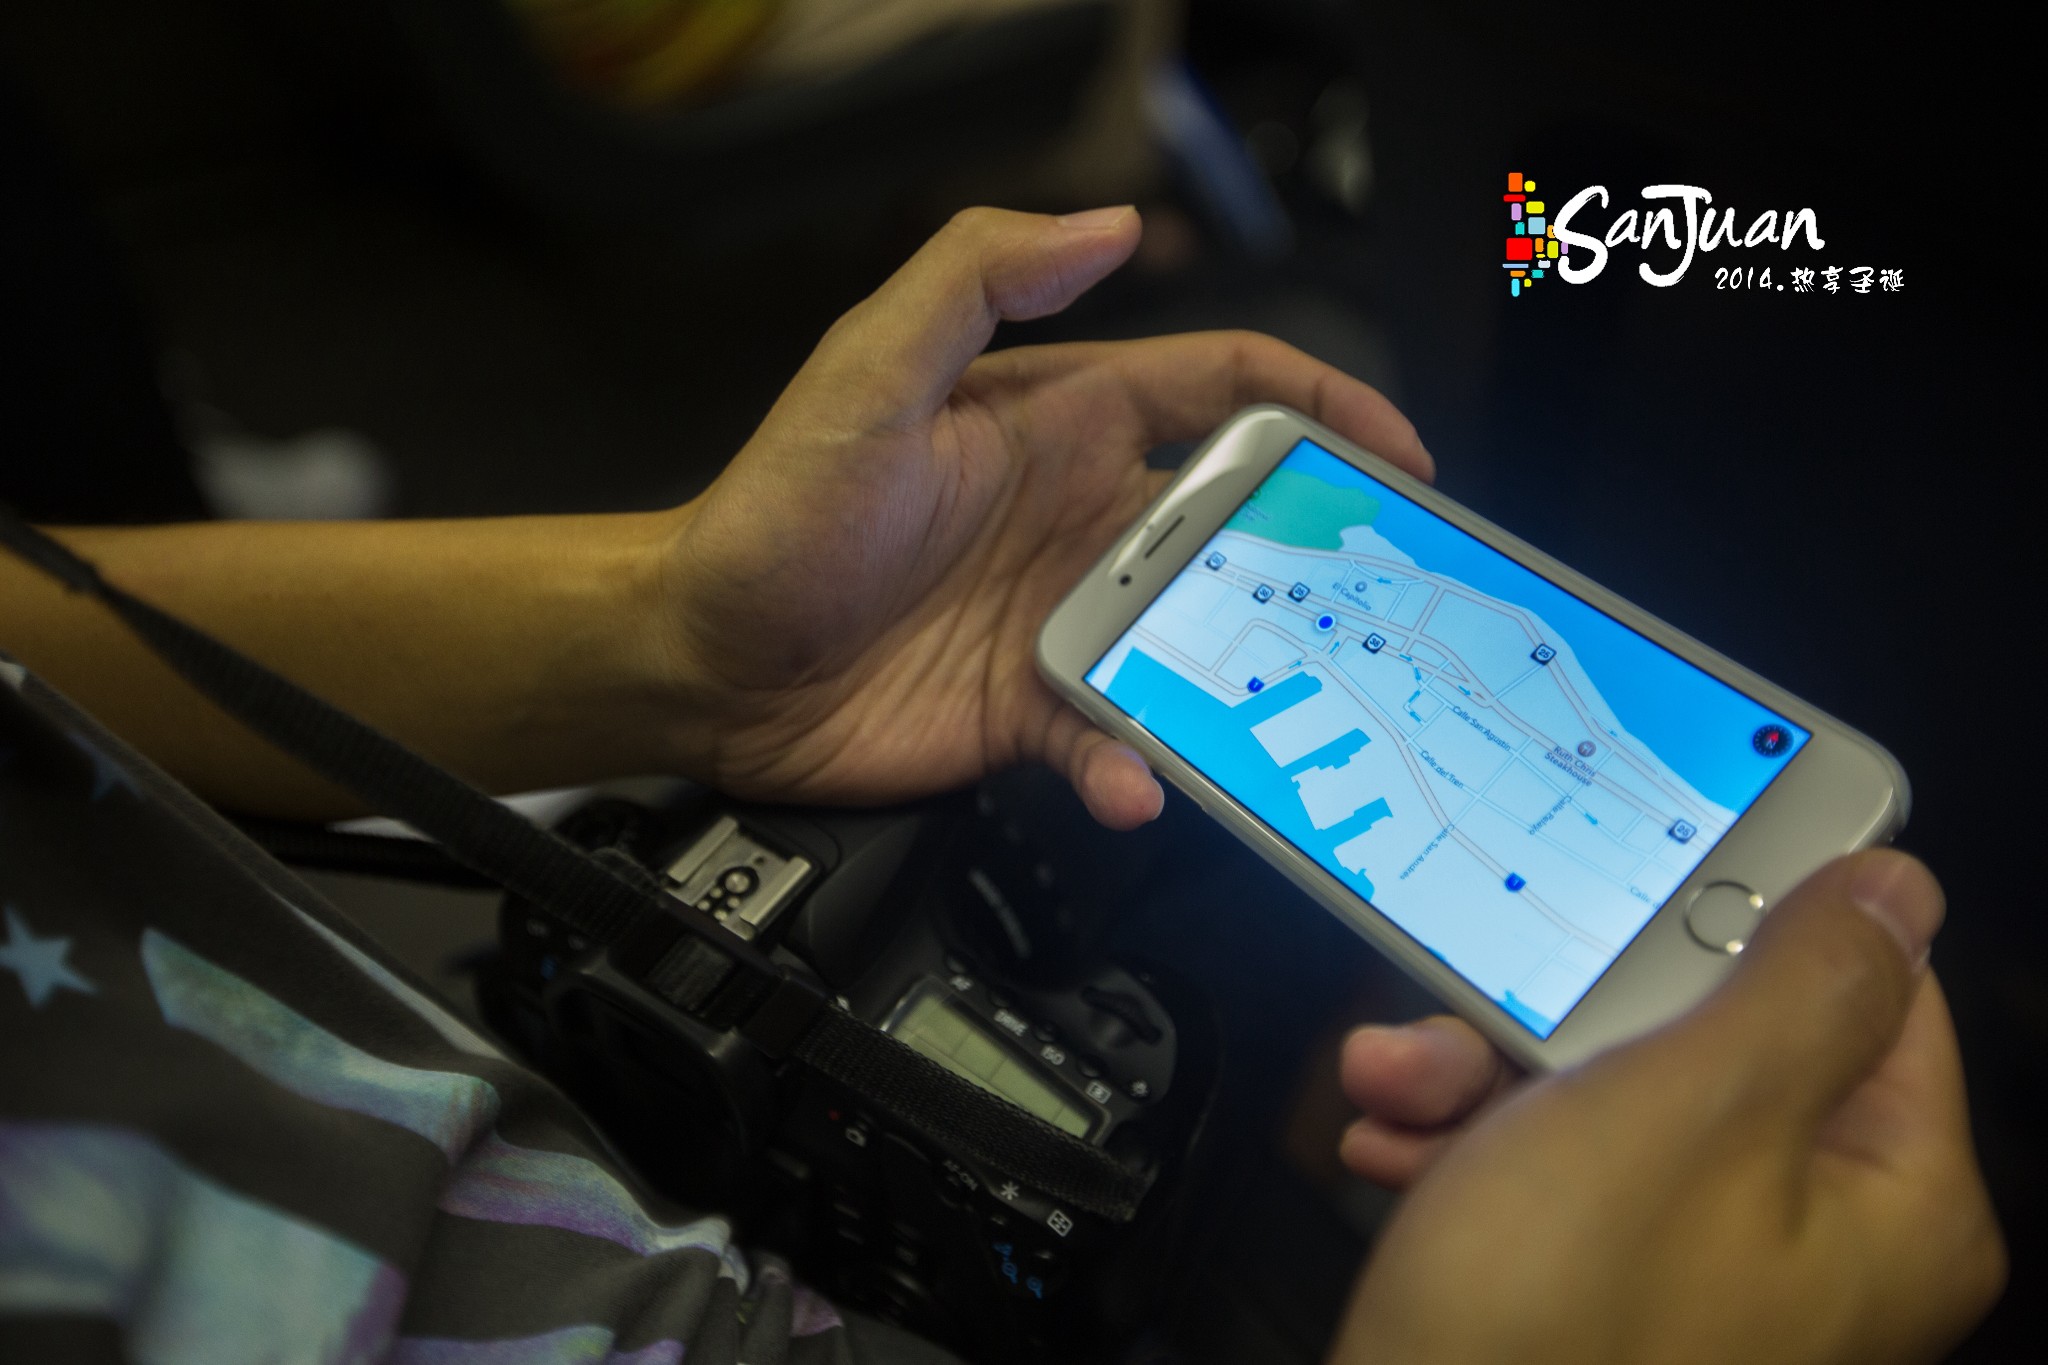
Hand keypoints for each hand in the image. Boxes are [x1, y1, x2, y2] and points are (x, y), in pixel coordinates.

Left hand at [653, 206, 1430, 827]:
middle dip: (1317, 558)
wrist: (700, 659)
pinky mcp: (1032, 712)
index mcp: (1063, 423)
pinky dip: (1139, 768)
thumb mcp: (869, 369)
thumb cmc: (773, 510)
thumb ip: (980, 278)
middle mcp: (1080, 520)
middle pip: (1239, 528)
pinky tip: (1135, 783)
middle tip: (1378, 603)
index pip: (1225, 392)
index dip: (1322, 408)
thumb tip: (1110, 223)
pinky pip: (1118, 740)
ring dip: (1247, 681)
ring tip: (1288, 716)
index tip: (1396, 455)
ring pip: (1199, 646)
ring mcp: (1063, 620)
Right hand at [1328, 849, 2004, 1364]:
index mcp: (1891, 1201)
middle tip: (1481, 1002)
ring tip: (1404, 1085)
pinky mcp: (1607, 1293)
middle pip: (1710, 1042)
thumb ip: (1803, 982)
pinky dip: (1470, 1148)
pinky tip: (1398, 1142)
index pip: (1872, 990)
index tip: (1651, 872)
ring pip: (1608, 1102)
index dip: (1753, 914)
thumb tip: (1894, 890)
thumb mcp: (1688, 1108)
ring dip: (1484, 1075)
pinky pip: (1553, 1177)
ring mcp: (1706, 1271)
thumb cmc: (1560, 1325)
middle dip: (1562, 1012)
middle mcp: (1817, 1242)